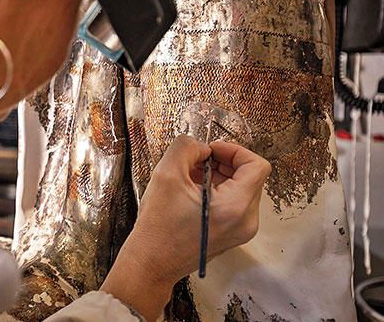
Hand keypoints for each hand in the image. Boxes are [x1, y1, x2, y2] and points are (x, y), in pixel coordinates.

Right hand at [101, 136, 270, 319]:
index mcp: (235, 207)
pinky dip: (217, 190)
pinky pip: (235, 202)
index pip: (257, 166)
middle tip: (197, 162)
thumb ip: (186, 147)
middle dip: (223, 162)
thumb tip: (201, 146)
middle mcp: (246, 221)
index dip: (234, 150)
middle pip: (250, 176)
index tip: (211, 150)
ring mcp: (241, 230)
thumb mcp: (167, 175)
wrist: (152, 262)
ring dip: (219, 175)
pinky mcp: (233, 234)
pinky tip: (193, 191)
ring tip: (191, 177)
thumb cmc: (158, 226)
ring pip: (242, 188)